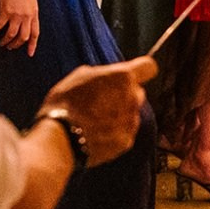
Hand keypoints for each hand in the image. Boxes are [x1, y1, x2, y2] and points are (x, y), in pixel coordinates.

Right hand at [0, 0, 39, 53]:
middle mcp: (27, 16)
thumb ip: (30, 12)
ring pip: (12, 34)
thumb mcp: (31, 0)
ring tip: (1, 43)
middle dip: (17, 44)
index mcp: (35, 13)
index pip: (35, 33)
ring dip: (6, 40)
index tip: (30, 53)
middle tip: (10, 47)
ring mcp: (17, 14)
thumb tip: (26, 22)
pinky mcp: (6, 10)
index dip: (33, 45)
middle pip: (24, 36)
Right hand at [39, 58, 155, 166]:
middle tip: (102, 100)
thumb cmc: (65, 103)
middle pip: (138, 92)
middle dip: (125, 95)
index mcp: (122, 77)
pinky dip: (115, 132)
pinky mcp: (127, 141)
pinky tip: (96, 133)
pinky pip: (125, 132)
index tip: (131, 75)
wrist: (60, 138)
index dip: (140, 70)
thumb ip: (101, 73)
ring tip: (94, 119)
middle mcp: (133, 98)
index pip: (149, 67)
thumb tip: (108, 76)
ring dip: (119, 114)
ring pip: (131, 113)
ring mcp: (131, 121)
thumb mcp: (78, 76)